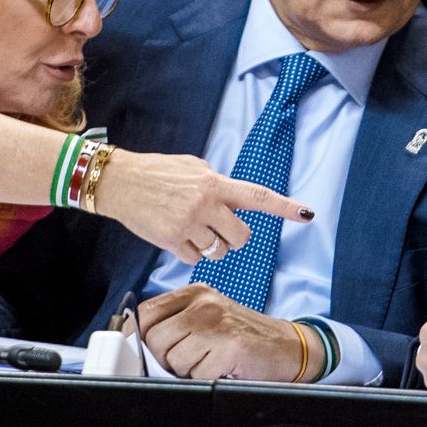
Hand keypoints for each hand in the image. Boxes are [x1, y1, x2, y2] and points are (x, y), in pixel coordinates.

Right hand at [93, 150, 312, 263]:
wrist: (120, 181)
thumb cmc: (157, 172)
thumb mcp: (193, 167)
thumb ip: (216, 184)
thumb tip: (233, 200)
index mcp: (214, 183)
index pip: (257, 196)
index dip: (284, 207)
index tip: (307, 214)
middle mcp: (205, 204)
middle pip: (241, 237)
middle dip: (235, 237)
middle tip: (220, 229)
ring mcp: (188, 224)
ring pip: (219, 252)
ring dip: (212, 247)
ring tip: (195, 230)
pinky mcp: (171, 241)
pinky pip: (194, 259)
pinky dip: (190, 253)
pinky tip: (177, 236)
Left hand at [138, 285, 308, 380]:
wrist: (288, 347)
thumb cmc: (245, 335)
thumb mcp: (209, 316)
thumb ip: (177, 322)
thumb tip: (139, 343)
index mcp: (196, 293)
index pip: (147, 312)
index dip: (141, 336)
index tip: (145, 351)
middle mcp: (204, 304)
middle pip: (156, 339)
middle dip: (166, 359)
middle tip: (189, 360)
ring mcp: (216, 324)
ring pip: (174, 359)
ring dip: (188, 370)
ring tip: (209, 362)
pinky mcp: (229, 347)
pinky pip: (197, 374)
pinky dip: (207, 378)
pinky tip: (223, 368)